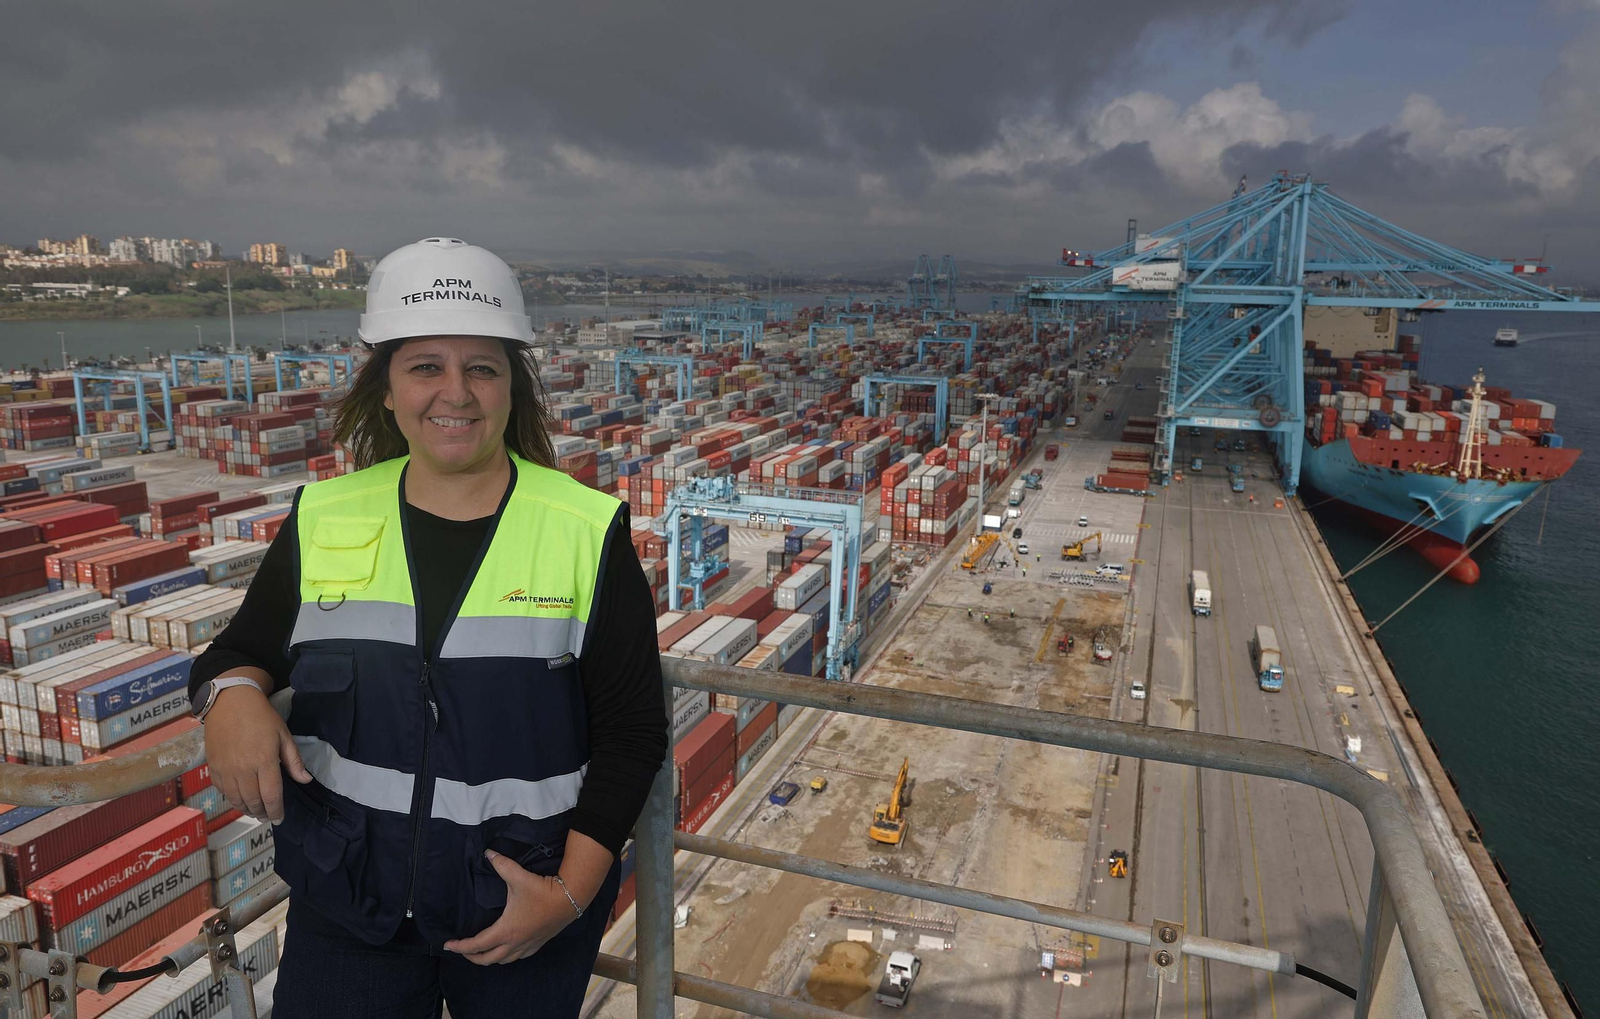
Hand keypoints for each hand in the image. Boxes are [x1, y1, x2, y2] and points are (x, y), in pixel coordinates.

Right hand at [203, 679, 312, 822]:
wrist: (230, 703)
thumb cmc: (262, 717)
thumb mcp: (283, 735)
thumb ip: (294, 761)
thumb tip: (306, 780)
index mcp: (264, 761)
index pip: (271, 796)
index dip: (276, 811)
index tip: (280, 819)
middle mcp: (243, 769)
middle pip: (253, 802)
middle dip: (263, 813)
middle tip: (269, 816)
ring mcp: (226, 770)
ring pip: (237, 800)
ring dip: (248, 809)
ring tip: (257, 811)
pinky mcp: (213, 768)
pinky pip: (223, 792)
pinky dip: (233, 800)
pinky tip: (241, 799)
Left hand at [443, 851, 580, 964]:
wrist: (571, 899)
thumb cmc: (543, 890)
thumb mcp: (519, 877)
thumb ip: (502, 865)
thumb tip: (488, 853)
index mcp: (506, 930)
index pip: (476, 944)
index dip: (460, 946)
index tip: (448, 945)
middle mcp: (514, 943)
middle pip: (487, 959)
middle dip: (471, 957)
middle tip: (462, 950)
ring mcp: (527, 945)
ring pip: (503, 961)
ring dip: (489, 958)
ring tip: (482, 950)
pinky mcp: (538, 943)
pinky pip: (518, 957)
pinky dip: (507, 956)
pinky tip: (507, 948)